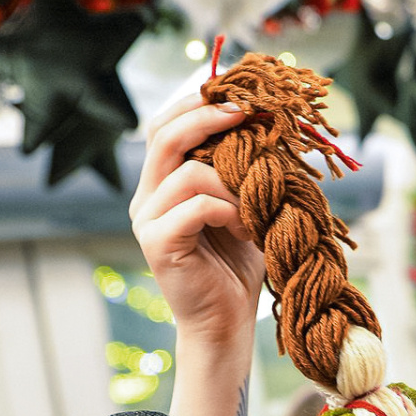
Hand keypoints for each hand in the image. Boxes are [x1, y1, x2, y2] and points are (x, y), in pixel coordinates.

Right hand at [130, 95, 264, 415]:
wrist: (227, 323)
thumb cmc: (240, 267)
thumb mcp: (245, 209)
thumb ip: (242, 172)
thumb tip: (268, 124)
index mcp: (163, 183)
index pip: (167, 124)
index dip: (198, 103)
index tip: (240, 92)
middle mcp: (147, 196)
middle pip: (164, 134)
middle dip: (208, 116)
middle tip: (248, 111)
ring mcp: (147, 220)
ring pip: (186, 170)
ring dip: (233, 178)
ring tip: (260, 202)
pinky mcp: (157, 244)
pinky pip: (194, 206)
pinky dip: (228, 208)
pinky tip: (249, 226)